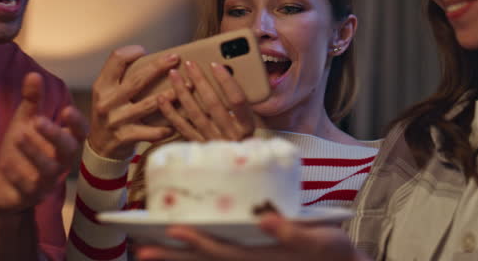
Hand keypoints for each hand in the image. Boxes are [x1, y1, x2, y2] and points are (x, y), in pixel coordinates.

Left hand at [0, 72, 86, 213]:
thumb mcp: (24, 123)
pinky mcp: (31, 195)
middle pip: (69, 150)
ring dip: (34, 152)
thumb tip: (34, 74)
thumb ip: (32, 101)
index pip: (79, 133)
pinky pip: (28, 187)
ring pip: (49, 170)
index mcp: (62, 143)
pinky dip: (17, 174)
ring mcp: (47, 181)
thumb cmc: (21, 152)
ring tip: (18, 136)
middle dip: (55, 135)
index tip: (66, 110)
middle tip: (38, 120)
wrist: (5, 188)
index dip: (76, 122)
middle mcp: (60, 162)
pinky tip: (6, 164)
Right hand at [88, 45, 179, 159]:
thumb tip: (150, 58)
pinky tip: (180, 121)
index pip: (116, 60)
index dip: (131, 52)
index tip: (144, 50)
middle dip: (158, 66)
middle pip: (137, 79)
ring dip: (171, 94)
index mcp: (102, 86)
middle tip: (175, 58)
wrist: (99, 147)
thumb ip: (121, 78)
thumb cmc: (110, 114)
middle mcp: (107, 102)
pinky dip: (167, 127)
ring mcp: (116, 120)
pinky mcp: (125, 137)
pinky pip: (152, 131)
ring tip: (189, 85)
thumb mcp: (107, 93)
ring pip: (149, 104)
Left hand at [135, 212, 369, 260]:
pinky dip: (194, 259)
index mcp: (265, 258)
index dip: (199, 242)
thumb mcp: (324, 241)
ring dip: (176, 260)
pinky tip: (173, 251)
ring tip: (146, 252)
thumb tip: (266, 221)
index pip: (225, 252)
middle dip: (174, 256)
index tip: (174, 231)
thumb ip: (295, 233)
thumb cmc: (335, 253)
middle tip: (142, 248)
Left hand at [157, 60, 255, 141]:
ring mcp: (211, 142)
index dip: (227, 81)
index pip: (237, 101)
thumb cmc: (245, 140)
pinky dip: (170, 113)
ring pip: (194, 114)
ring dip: (182, 92)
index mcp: (247, 127)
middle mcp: (229, 135)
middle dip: (200, 81)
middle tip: (189, 64)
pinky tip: (162, 98)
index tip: (215, 64)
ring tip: (174, 75)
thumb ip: (243, 104)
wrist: (234, 172)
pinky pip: (181, 128)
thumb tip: (233, 74)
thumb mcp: (252, 123)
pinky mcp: (197, 147)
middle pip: (213, 104)